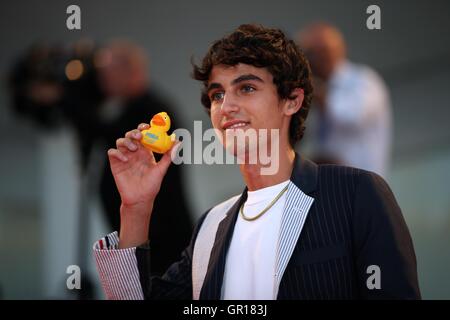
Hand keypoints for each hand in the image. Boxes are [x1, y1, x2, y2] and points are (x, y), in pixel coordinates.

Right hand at [107, 123, 177, 247]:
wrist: (140, 199)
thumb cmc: (151, 186)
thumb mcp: (161, 169)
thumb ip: (169, 156)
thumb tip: (178, 142)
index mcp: (146, 151)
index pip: (143, 134)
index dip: (144, 127)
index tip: (147, 126)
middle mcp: (134, 152)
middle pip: (131, 135)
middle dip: (134, 132)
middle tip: (139, 136)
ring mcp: (124, 157)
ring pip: (120, 141)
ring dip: (126, 141)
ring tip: (133, 148)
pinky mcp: (116, 164)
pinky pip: (112, 152)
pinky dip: (117, 152)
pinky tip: (125, 159)